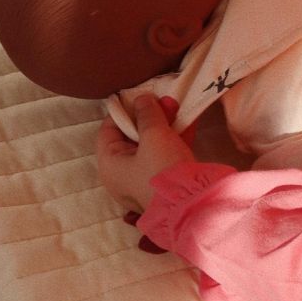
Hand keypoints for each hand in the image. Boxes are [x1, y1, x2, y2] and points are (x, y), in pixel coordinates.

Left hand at [97, 94, 195, 211]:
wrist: (192, 204)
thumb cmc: (162, 168)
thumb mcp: (154, 135)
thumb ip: (147, 113)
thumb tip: (141, 99)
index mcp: (109, 164)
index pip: (108, 130)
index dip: (124, 110)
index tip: (140, 96)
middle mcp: (122, 174)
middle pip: (131, 136)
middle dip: (150, 115)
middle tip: (166, 99)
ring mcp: (144, 179)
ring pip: (151, 144)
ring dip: (165, 124)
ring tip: (178, 106)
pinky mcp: (165, 182)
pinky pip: (165, 155)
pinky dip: (174, 139)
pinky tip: (188, 122)